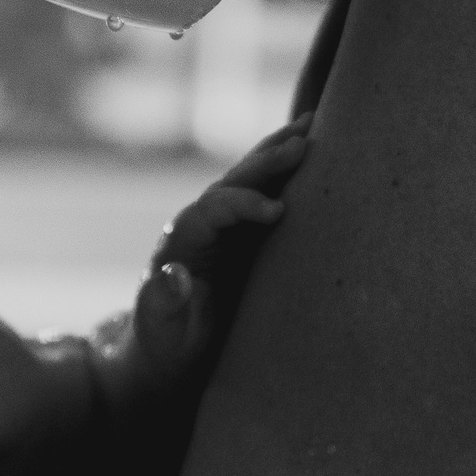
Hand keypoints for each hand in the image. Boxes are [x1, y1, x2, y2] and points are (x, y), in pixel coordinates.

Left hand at [116, 117, 309, 390]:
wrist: (173, 351)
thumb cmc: (168, 345)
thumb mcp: (163, 331)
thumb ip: (162, 304)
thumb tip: (171, 275)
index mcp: (181, 242)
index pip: (211, 210)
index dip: (241, 205)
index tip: (276, 211)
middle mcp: (201, 224)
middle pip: (232, 181)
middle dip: (266, 161)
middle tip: (304, 142)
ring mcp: (224, 226)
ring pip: (250, 178)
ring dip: (277, 152)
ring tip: (313, 124)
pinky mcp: (244, 234)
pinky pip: (266, 193)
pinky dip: (286, 172)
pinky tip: (313, 149)